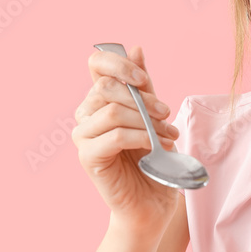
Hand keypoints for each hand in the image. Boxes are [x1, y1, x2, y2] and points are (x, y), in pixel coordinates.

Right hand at [72, 44, 181, 226]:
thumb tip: (136, 49)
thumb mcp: (153, 115)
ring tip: (168, 135)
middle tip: (166, 115)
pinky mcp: (88, 158)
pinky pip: (114, 136)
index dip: (118, 63)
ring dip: (146, 120)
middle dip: (142, 99)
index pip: (96, 64)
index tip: (143, 79)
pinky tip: (156, 146)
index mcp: (100, 100)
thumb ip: (143, 86)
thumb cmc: (154, 160)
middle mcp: (86, 115)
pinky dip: (140, 137)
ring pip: (111, 111)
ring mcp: (83, 136)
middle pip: (105, 86)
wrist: (153, 203)